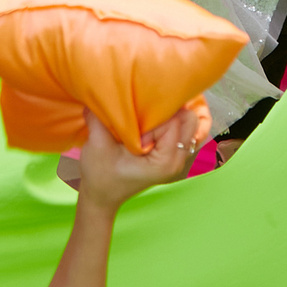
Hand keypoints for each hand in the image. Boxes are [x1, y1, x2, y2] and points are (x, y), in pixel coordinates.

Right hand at [69, 106, 196, 210]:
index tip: (135, 127)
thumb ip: (100, 117)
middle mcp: (178, 160)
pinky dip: (171, 123)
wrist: (101, 197)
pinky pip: (184, 130)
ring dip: (170, 117)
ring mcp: (178, 159)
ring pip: (189, 123)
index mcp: (165, 161)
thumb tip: (100, 89)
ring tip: (146, 123)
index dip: (153, 117)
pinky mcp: (174, 155)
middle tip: (143, 120)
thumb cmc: (99, 175)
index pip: (173, 121)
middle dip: (167, 113)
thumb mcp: (97, 144)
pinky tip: (151, 126)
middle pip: (189, 119)